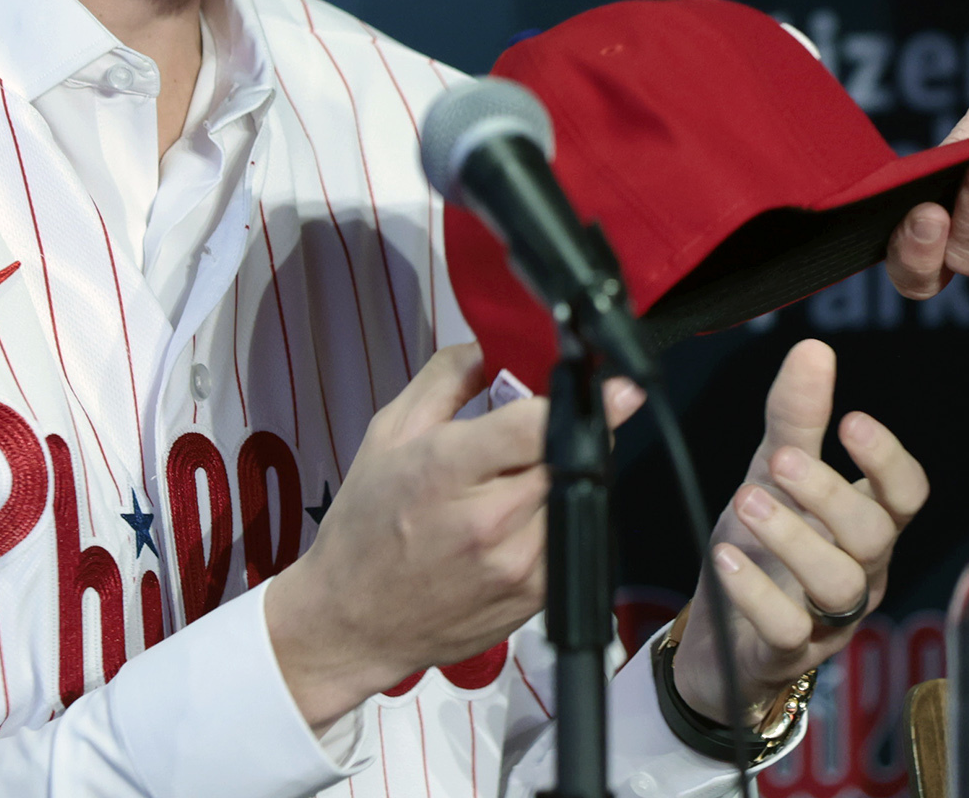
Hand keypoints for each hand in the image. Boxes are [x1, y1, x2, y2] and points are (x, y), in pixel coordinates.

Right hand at [263, 341, 643, 728]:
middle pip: (570, 456)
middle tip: (550, 427)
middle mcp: (488, 521)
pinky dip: (563, 516)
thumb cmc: (366, 527)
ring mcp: (519, 565)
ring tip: (523, 477)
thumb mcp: (388, 434)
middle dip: (571, 434)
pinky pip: (576, 537)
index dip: (580, 400)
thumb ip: (446, 379)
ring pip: (581, 496)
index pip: (536, 424)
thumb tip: (495, 347)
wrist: (355, 622)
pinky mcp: (536, 598)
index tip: (613, 387)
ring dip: (568, 476)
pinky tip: (524, 516)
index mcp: (446, 470)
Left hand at [668, 340, 926, 721]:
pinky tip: (727, 559)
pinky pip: (789, 631)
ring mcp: (828, 618)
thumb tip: (814, 348)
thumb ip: (796, 419)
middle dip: (831, 493)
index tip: (853, 422)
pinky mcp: (788, 654)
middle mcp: (860, 571)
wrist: (719, 632)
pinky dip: (758, 593)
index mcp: (865, 522)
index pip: (907, 494)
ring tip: (747, 500)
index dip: (888, 461)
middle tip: (782, 460)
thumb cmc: (764, 545)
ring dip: (793, 538)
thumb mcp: (774, 474)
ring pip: (838, 584)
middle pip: (874, 534)